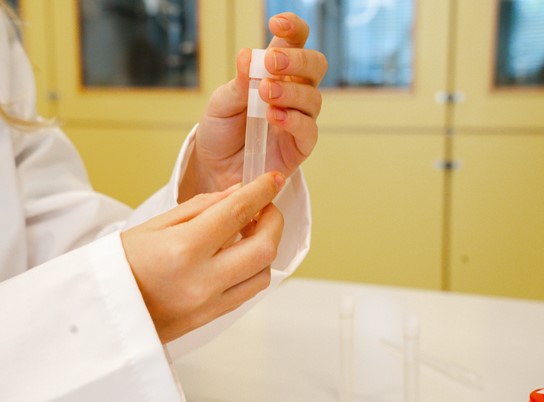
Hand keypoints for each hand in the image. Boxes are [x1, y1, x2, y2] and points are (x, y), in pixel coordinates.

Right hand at [121, 172, 285, 342]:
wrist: (103, 314)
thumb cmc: (120, 265)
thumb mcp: (154, 225)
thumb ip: (201, 208)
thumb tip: (238, 193)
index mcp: (182, 249)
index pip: (237, 213)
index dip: (262, 191)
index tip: (273, 179)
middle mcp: (202, 280)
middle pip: (264, 248)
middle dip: (275, 221)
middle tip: (265, 206)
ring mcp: (209, 304)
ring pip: (264, 274)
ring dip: (265, 248)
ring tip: (250, 232)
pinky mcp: (211, 318)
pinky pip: (248, 291)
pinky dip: (253, 269)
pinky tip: (239, 254)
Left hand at [179, 12, 327, 201]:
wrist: (215, 169)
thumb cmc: (220, 131)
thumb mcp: (220, 104)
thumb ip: (238, 83)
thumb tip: (250, 55)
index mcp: (275, 74)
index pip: (294, 43)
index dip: (293, 29)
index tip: (277, 24)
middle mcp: (292, 93)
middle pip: (315, 66)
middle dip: (297, 59)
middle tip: (272, 63)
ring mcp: (298, 119)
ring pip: (313, 98)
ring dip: (291, 92)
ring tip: (266, 94)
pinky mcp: (299, 146)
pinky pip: (308, 130)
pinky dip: (293, 120)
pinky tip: (274, 116)